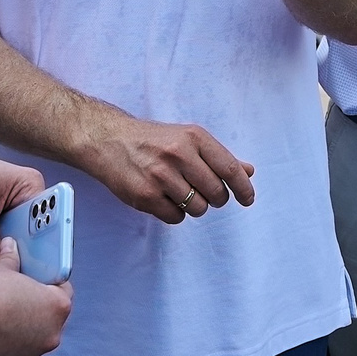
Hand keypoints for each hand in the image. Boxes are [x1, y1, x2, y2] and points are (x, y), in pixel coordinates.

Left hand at [0, 144, 45, 264]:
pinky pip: (7, 235)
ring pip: (20, 237)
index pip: (50, 220)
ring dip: (10, 250)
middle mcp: (28, 195)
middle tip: (18, 272)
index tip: (45, 271)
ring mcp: (15, 205)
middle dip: (26, 252)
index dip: (49, 246)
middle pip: (36, 233)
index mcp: (32, 186)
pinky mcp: (2, 212)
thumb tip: (2, 272)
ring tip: (1, 264)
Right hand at [0, 237, 71, 355]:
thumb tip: (10, 247)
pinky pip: (17, 347)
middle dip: (36, 305)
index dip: (49, 282)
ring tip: (2, 311)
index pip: (64, 291)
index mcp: (57, 307)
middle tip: (17, 293)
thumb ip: (11, 259)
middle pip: (50, 315)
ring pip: (34, 333)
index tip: (35, 278)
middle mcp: (52, 333)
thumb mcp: (1, 268)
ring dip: (23, 324)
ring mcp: (32, 352)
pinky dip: (9, 339)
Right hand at [74, 107, 254, 225]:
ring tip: (179, 192)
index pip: (229, 168)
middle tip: (204, 193)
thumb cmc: (153, 140)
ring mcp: (160, 176)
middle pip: (216, 193)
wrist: (108, 140)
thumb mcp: (187, 138)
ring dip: (194, 206)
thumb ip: (218, 156)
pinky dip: (175, 213)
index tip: (247, 199)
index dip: (243, 188)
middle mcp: (178, 154)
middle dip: (216, 199)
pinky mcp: (145, 196)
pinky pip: (176, 217)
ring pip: (198, 208)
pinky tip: (164, 198)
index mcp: (194, 137)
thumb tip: (248, 171)